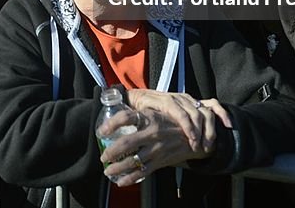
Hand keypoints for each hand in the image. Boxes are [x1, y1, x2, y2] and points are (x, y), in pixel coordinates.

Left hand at [99, 91, 229, 185]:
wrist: (194, 136)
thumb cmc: (170, 122)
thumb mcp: (155, 113)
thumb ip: (139, 116)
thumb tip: (115, 115)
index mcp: (148, 117)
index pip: (125, 117)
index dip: (111, 124)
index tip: (100, 131)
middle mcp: (152, 132)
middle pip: (126, 142)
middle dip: (111, 152)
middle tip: (103, 157)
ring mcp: (156, 148)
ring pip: (133, 160)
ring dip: (117, 167)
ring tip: (107, 170)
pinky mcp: (161, 161)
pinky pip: (143, 172)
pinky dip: (130, 178)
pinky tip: (121, 181)